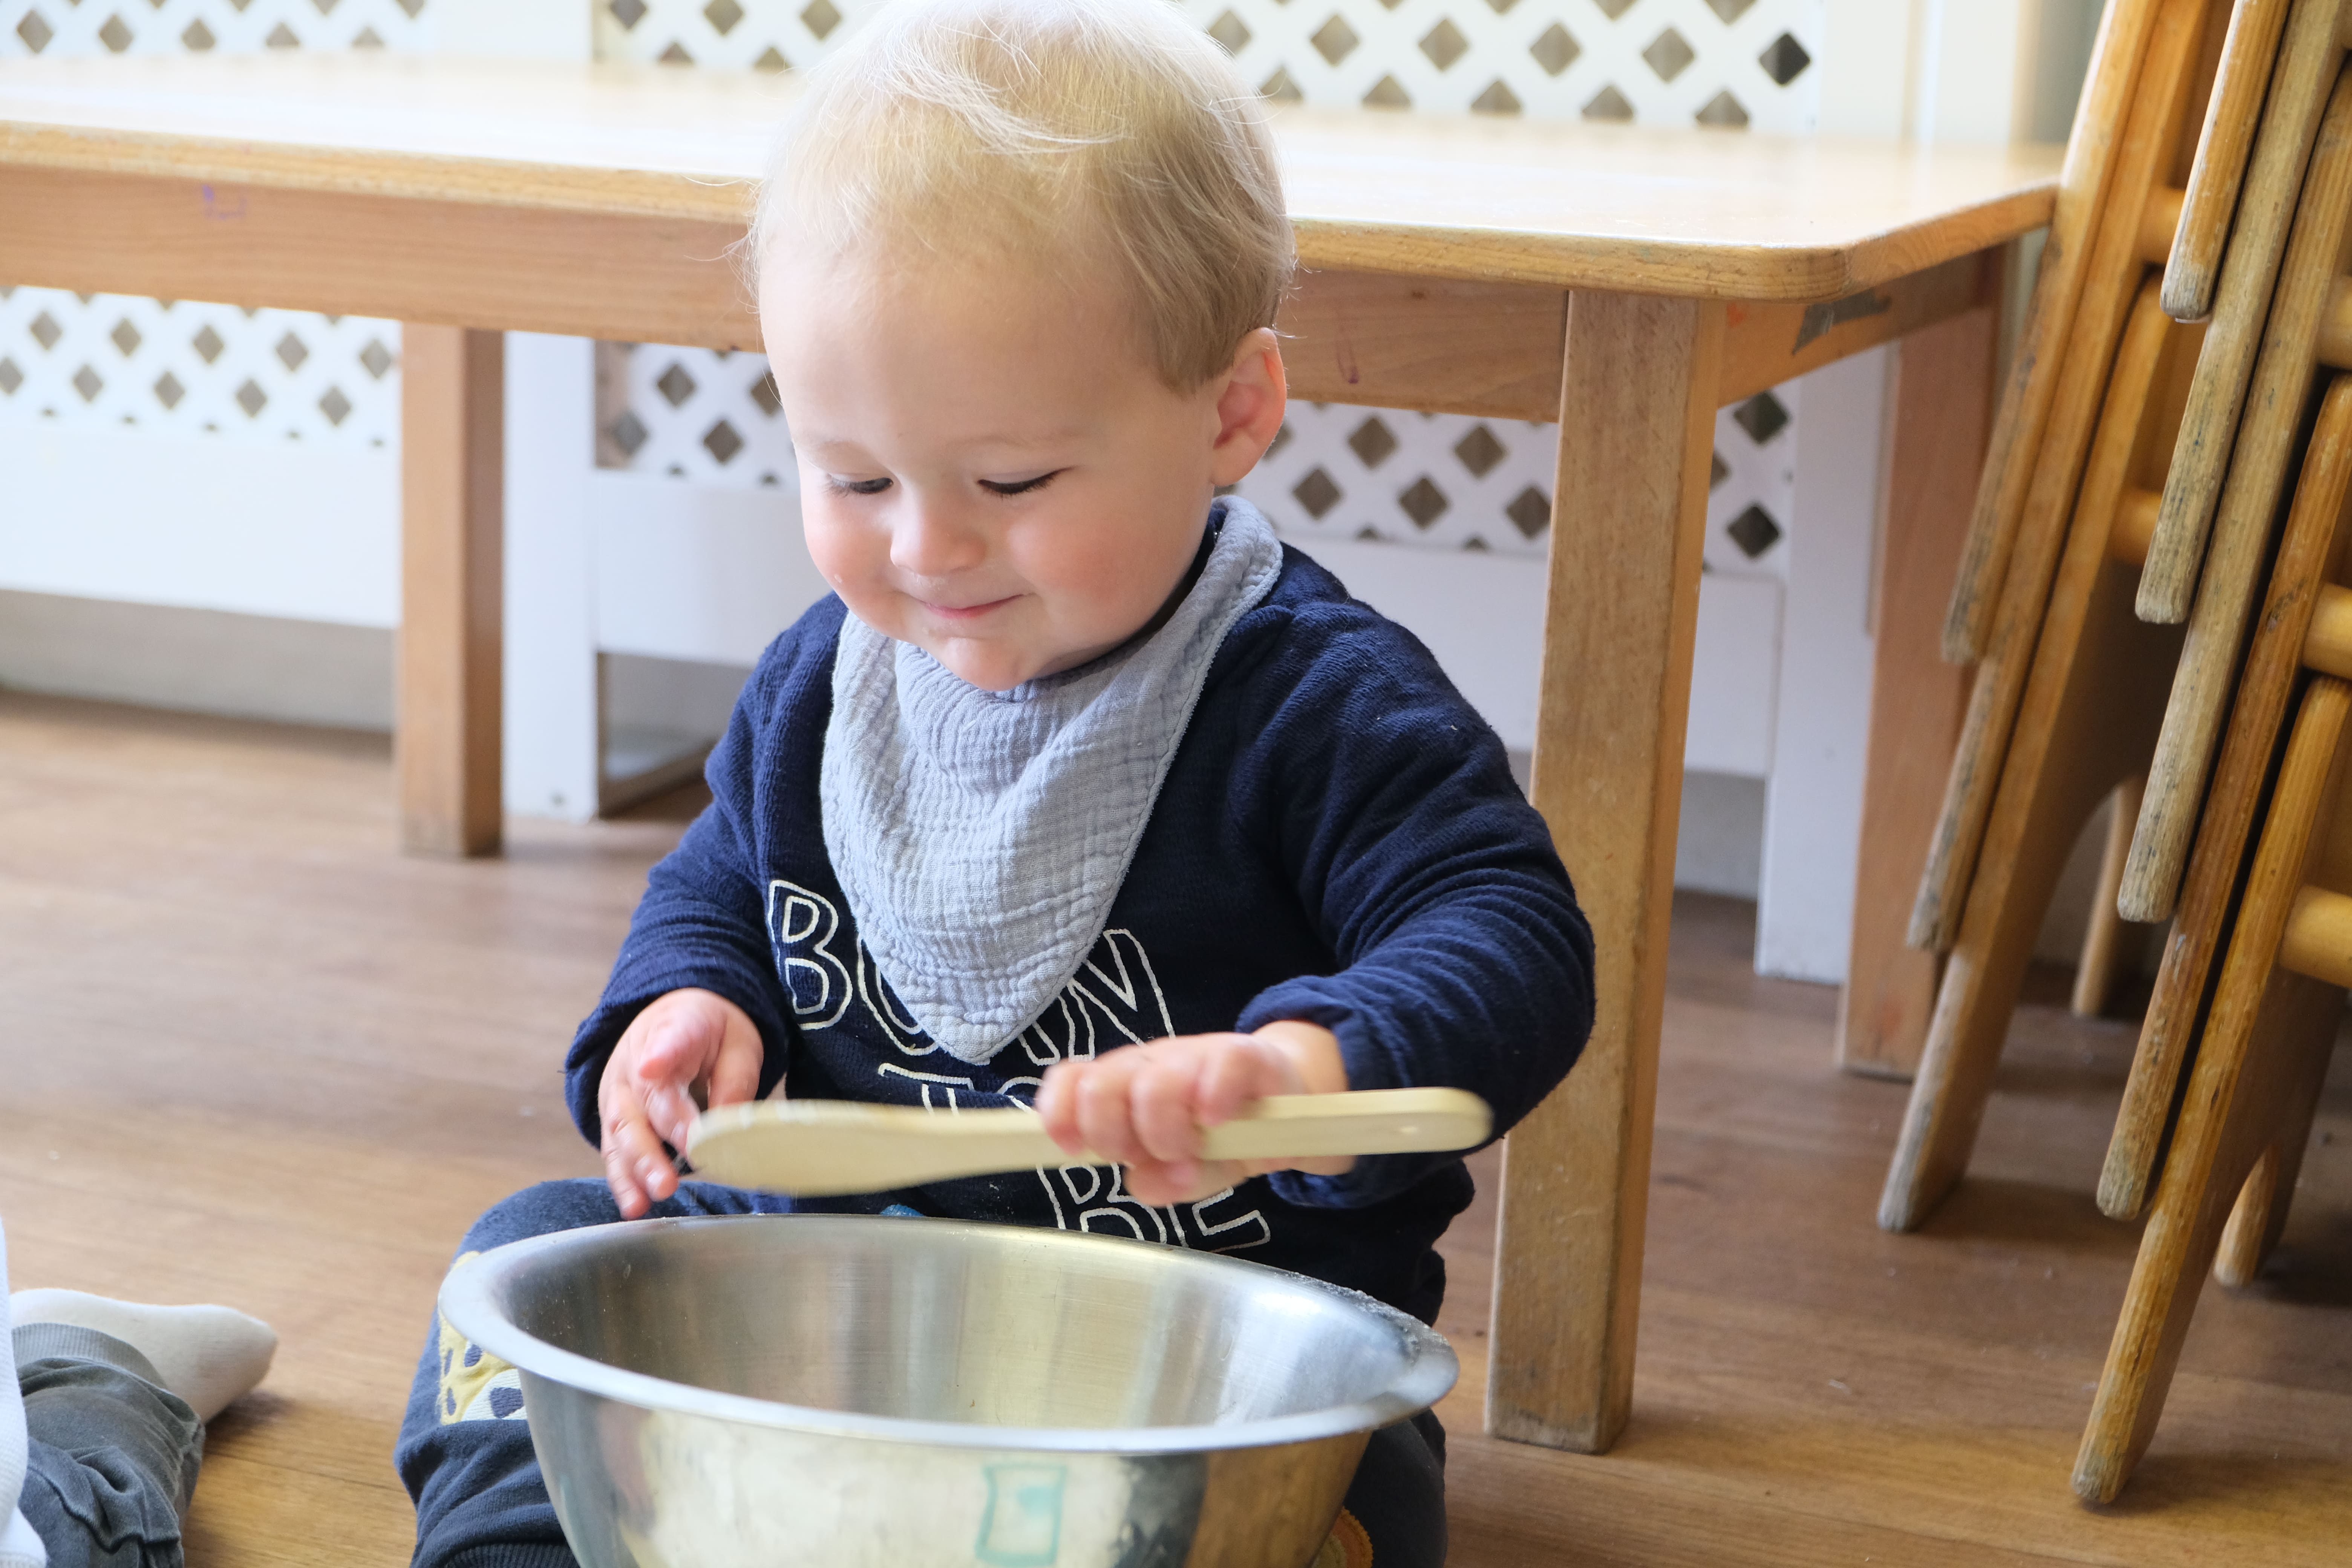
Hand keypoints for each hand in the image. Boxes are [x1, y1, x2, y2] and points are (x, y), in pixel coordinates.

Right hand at [599, 988, 763, 1217]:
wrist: (673, 1015)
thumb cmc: (710, 1033)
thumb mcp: (738, 1041)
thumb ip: (735, 1079)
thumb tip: (730, 1124)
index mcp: (673, 1029)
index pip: (668, 1041)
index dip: (661, 1054)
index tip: (654, 1066)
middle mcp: (636, 1062)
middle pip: (641, 1105)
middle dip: (653, 1144)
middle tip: (670, 1176)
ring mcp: (620, 1092)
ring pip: (622, 1133)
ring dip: (637, 1168)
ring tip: (654, 1195)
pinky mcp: (615, 1117)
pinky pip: (614, 1150)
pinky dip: (623, 1180)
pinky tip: (634, 1204)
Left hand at [1034, 1021, 1349, 1205]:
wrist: (1290, 1104)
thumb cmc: (1225, 1137)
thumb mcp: (1190, 1170)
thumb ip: (1164, 1181)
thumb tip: (1143, 1183)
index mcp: (1125, 1088)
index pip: (1073, 1082)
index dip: (1061, 1112)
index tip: (1073, 1149)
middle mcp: (1152, 1066)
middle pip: (1103, 1083)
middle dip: (1113, 1131)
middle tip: (1146, 1156)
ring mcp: (1196, 1056)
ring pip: (1156, 1081)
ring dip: (1163, 1129)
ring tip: (1187, 1151)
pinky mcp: (1245, 1055)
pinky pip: (1222, 1064)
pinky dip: (1214, 1096)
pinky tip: (1218, 1119)